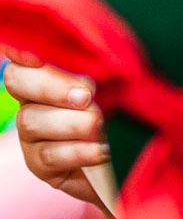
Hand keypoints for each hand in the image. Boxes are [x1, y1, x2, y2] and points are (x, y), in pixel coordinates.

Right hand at [2, 51, 109, 208]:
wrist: (128, 163)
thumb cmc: (120, 116)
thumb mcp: (114, 88)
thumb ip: (99, 74)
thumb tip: (95, 72)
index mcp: (43, 79)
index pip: (20, 61)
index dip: (22, 53)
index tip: (36, 57)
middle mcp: (29, 104)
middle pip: (18, 84)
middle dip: (52, 88)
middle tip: (86, 97)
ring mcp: (30, 136)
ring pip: (32, 122)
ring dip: (72, 124)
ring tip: (100, 128)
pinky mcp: (40, 165)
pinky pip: (49, 156)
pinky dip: (79, 152)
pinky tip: (101, 151)